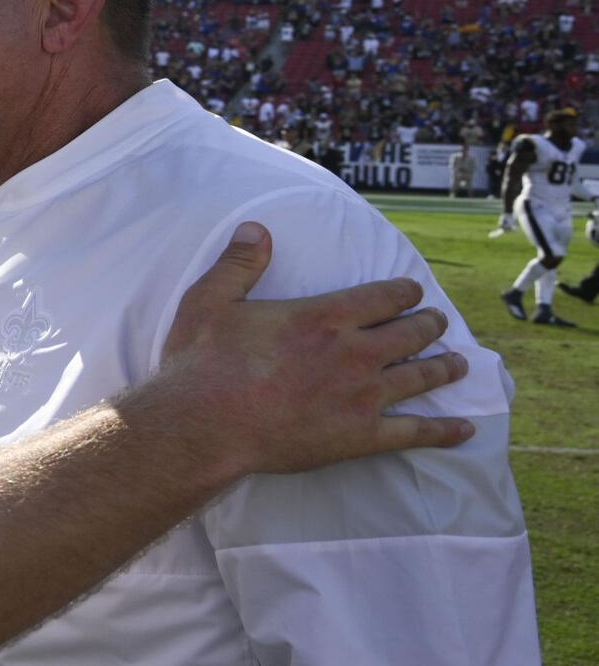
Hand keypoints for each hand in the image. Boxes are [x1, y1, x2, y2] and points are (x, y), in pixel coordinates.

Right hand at [157, 222, 470, 476]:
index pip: (384, 296)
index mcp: (324, 316)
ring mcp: (362, 396)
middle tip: (437, 323)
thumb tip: (255, 228)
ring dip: (445, 368)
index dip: (404, 292)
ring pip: (421, 377)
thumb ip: (239, 263)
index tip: (413, 292)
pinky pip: (414, 433)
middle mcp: (354, 352)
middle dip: (430, 325)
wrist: (202, 425)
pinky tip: (464, 429)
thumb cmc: (201, 364)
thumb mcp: (210, 301)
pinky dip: (443, 431)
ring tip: (459, 364)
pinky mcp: (359, 436)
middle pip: (412, 333)